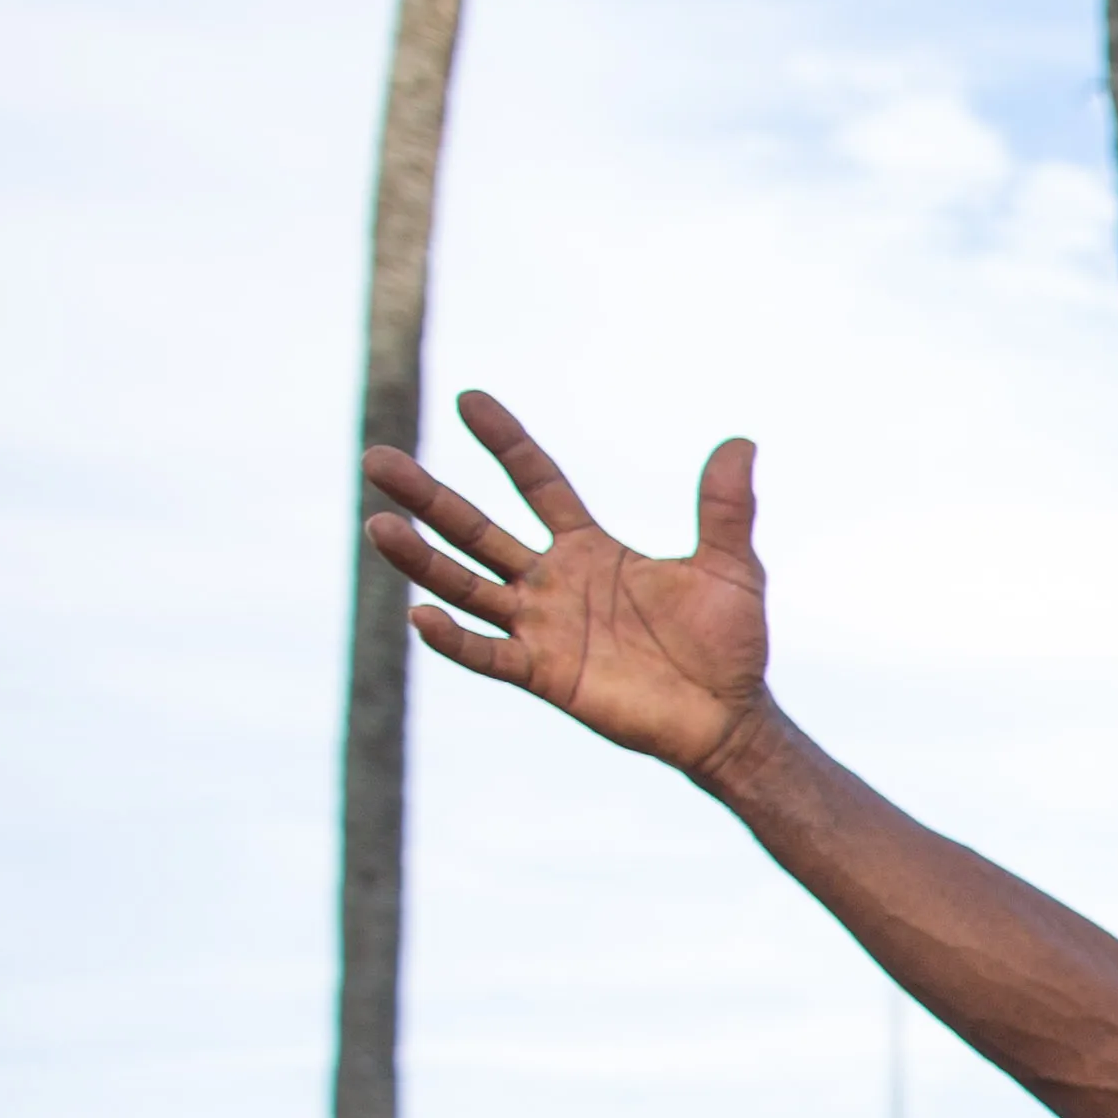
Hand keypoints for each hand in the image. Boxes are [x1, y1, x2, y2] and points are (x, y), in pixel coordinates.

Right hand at [363, 396, 779, 779]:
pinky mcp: (543, 675)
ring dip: (422, 559)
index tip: (469, 399)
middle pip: (476, 529)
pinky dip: (454, 639)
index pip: (536, 482)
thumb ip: (725, 507)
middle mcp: (552, 582)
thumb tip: (741, 441)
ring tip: (377, 524)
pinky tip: (420, 615)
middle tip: (376, 457)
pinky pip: (488, 654)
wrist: (730, 718)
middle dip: (428, 496)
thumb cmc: (729, 642)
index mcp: (589, 548)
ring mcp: (542, 628)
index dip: (506, 443)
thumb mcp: (730, 566)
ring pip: (466, 585)